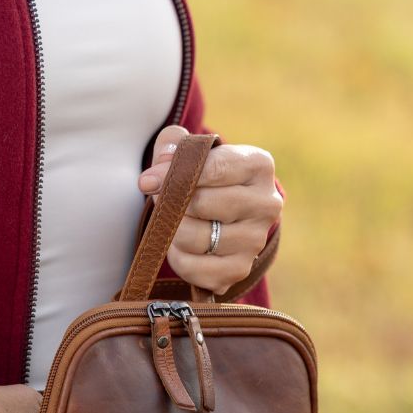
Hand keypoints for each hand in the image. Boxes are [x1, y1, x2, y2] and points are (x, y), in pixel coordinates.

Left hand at [137, 125, 282, 296]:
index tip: (146, 181)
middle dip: (173, 204)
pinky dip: (177, 258)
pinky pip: (192, 267)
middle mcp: (266, 204)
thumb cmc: (204, 179)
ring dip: (173, 232)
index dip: (175, 173)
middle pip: (202, 204)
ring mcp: (255, 240)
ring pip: (194, 238)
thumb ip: (175, 143)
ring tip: (175, 223)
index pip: (214, 167)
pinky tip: (182, 247)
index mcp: (259, 166)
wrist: (224, 217)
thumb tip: (164, 157)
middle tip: (163, 202)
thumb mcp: (193, 152)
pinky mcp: (239, 269)